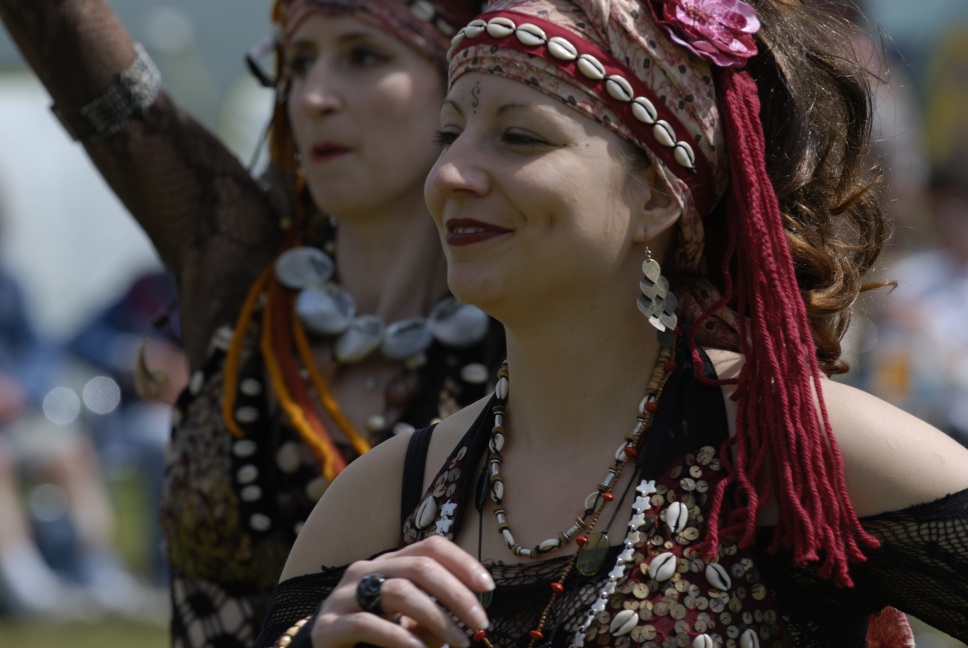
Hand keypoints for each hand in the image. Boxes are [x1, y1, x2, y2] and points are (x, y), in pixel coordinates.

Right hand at [309, 536, 493, 646]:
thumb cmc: (372, 638)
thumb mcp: (408, 622)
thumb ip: (434, 613)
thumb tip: (472, 611)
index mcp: (387, 564)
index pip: (430, 547)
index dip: (462, 562)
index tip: (488, 587)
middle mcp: (365, 570)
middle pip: (420, 567)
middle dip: (457, 594)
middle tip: (480, 622)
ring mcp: (344, 596)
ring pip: (398, 591)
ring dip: (437, 618)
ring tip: (460, 642)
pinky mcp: (329, 626)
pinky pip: (369, 624)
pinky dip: (401, 639)